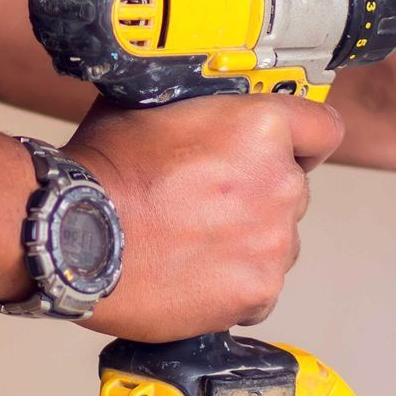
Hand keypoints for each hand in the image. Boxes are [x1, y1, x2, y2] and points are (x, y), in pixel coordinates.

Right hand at [62, 94, 344, 341]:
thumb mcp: (147, 105)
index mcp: (261, 128)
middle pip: (292, 190)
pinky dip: (232, 285)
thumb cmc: (102, 172)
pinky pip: (260, 289)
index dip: (300, 140)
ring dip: (247, 241)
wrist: (72, 238)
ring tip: (190, 242)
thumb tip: (201, 102)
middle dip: (257, 194)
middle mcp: (279, 185)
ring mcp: (272, 244)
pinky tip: (190, 274)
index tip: (285, 151)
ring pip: (278, 242)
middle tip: (204, 201)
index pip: (323, 130)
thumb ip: (197, 106)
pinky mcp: (256, 293)